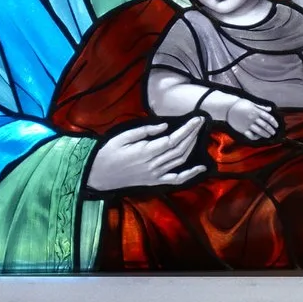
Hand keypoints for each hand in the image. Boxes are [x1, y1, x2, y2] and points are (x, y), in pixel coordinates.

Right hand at [86, 117, 206, 193]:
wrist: (100, 174)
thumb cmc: (109, 152)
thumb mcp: (123, 136)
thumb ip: (145, 132)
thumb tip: (165, 126)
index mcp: (146, 151)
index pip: (173, 139)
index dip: (187, 129)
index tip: (197, 119)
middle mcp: (155, 164)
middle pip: (180, 149)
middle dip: (193, 135)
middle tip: (202, 122)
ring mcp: (157, 175)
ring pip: (180, 161)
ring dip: (192, 147)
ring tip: (199, 134)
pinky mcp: (156, 182)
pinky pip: (177, 179)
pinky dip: (191, 174)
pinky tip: (201, 168)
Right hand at [220, 93, 280, 141]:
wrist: (227, 107)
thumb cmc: (240, 104)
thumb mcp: (251, 103)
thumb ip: (261, 107)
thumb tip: (270, 109)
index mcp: (256, 111)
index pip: (268, 117)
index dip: (274, 122)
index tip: (276, 126)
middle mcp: (253, 118)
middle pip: (265, 125)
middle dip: (271, 130)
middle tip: (274, 132)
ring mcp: (248, 124)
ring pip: (260, 131)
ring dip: (265, 134)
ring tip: (269, 136)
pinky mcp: (243, 130)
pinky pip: (251, 135)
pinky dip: (256, 137)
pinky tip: (258, 137)